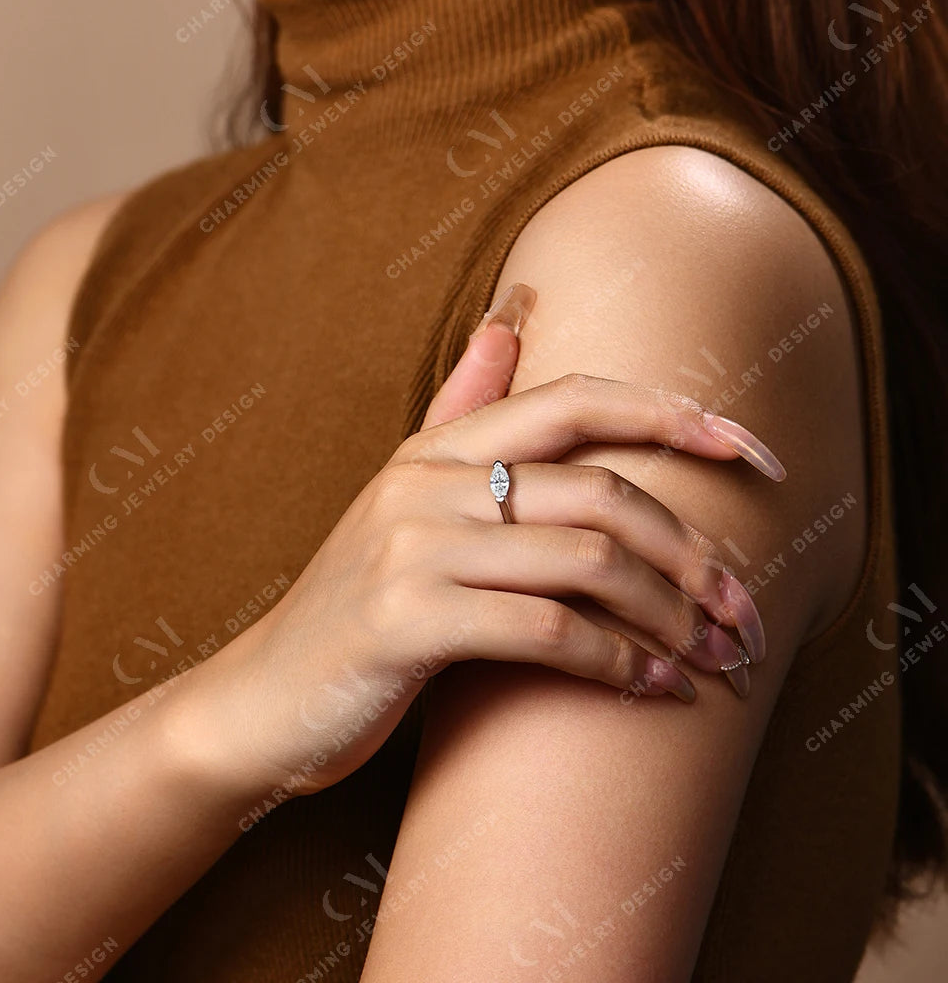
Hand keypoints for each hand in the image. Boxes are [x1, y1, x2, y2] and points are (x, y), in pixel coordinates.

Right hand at [197, 284, 784, 809]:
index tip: (754, 452)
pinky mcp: (406, 621)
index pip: (577, 400)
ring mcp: (412, 548)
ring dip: (672, 615)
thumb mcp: (402, 497)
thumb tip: (511, 317)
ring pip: (587, 558)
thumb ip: (461, 410)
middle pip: (602, 490)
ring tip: (716, 655)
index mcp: (436, 450)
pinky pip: (545, 630)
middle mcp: (425, 483)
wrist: (262, 698)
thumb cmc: (355, 606)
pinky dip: (618, 661)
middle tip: (745, 608)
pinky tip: (653, 687)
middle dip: (694, 552)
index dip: (675, 416)